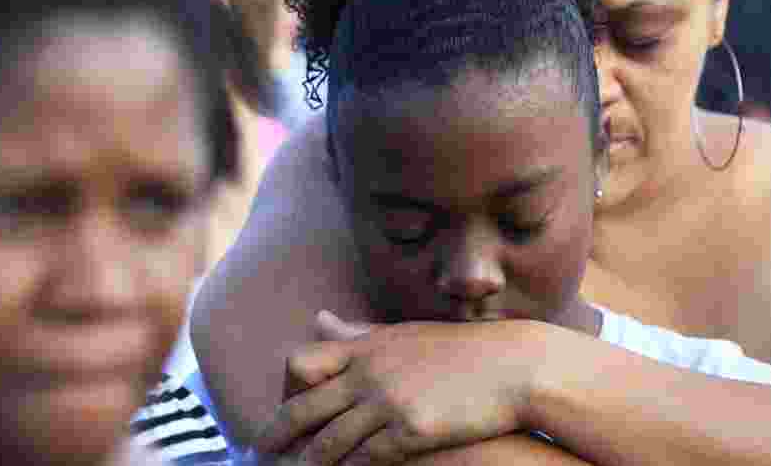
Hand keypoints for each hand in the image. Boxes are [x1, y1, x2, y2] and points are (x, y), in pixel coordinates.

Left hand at [257, 311, 547, 465]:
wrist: (515, 366)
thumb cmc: (461, 350)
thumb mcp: (404, 334)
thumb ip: (357, 333)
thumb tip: (319, 319)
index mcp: (366, 345)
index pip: (303, 362)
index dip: (285, 389)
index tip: (274, 409)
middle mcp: (370, 371)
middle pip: (306, 407)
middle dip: (277, 434)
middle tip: (256, 453)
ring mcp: (389, 401)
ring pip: (330, 440)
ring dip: (306, 462)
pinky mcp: (411, 430)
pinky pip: (366, 458)